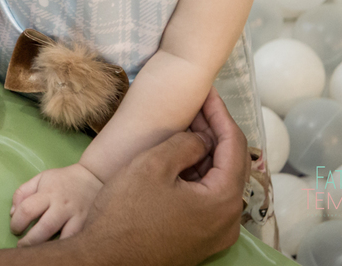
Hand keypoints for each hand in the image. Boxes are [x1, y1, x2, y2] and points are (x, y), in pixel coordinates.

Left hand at [10, 163, 101, 244]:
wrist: (92, 178)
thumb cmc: (61, 180)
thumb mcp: (39, 179)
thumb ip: (22, 193)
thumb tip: (12, 213)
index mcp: (48, 193)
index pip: (27, 209)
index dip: (17, 222)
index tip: (15, 229)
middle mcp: (62, 205)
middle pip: (45, 227)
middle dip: (30, 241)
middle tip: (22, 246)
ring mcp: (76, 216)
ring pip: (63, 237)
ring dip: (48, 247)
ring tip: (38, 251)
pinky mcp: (87, 224)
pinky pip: (75, 240)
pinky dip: (65, 247)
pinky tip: (56, 250)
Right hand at [73, 88, 247, 265]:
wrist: (107, 259)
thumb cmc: (127, 212)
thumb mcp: (153, 165)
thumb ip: (185, 144)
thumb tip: (201, 141)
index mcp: (224, 201)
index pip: (235, 146)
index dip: (221, 114)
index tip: (206, 92)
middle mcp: (229, 221)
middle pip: (230, 165)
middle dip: (214, 132)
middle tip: (195, 107)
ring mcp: (214, 234)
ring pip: (218, 183)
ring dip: (205, 154)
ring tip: (185, 128)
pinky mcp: (198, 240)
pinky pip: (206, 199)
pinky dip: (197, 175)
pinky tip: (179, 160)